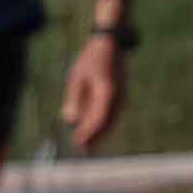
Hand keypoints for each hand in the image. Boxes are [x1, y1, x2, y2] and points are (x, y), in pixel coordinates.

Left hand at [65, 23, 130, 151]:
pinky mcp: (120, 95)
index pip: (98, 119)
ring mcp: (122, 95)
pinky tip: (93, 130)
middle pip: (106, 123)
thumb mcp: (77, 77)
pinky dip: (103, 124)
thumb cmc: (91, 58)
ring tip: (86, 144)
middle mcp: (118, 96)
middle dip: (94, 137)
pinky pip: (112, 114)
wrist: (110, 43)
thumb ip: (74, 98)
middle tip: (80, 149)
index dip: (88, 133)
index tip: (77, 143)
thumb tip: (70, 119)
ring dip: (99, 133)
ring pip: (111, 120)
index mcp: (107, 91)